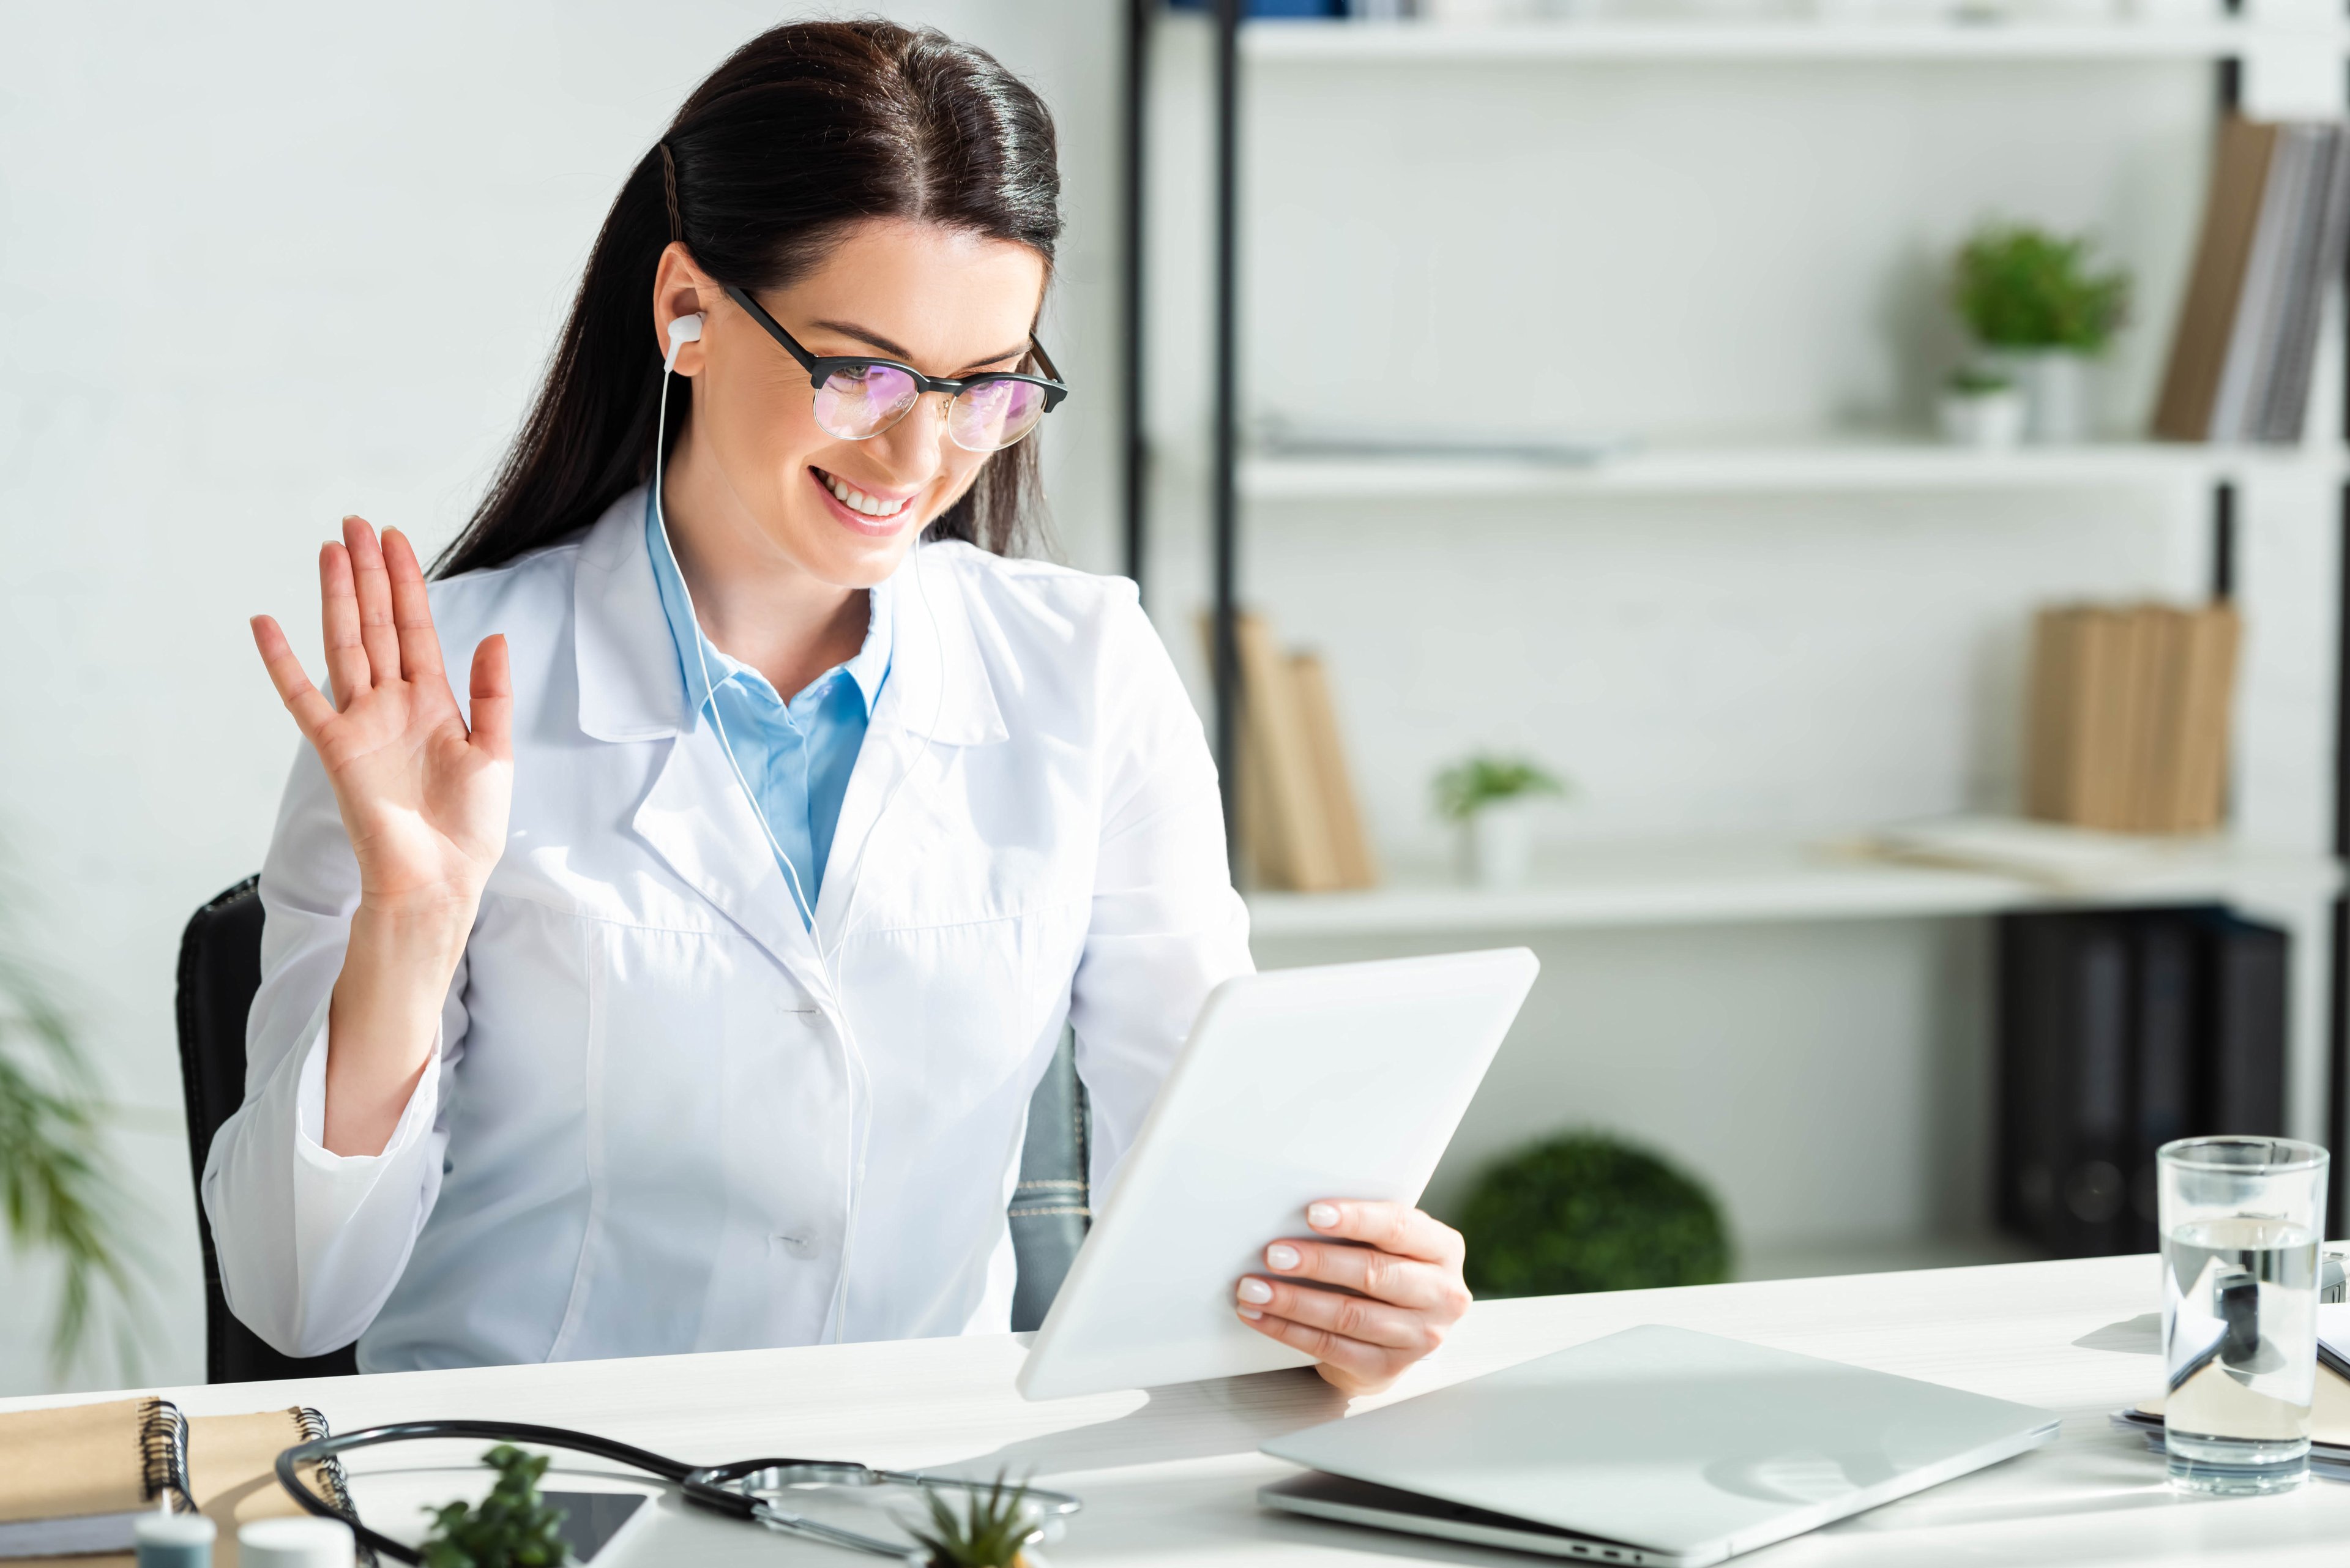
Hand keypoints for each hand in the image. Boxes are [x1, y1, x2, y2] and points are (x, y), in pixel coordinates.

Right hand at [250, 517, 512, 926]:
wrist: (440, 878)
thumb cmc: (469, 826)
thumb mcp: (495, 752)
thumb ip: (492, 692)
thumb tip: (494, 634)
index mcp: (434, 702)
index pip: (416, 627)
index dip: (406, 582)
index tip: (394, 538)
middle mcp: (393, 703)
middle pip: (376, 624)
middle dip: (368, 574)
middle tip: (355, 522)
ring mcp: (361, 722)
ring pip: (345, 644)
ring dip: (336, 597)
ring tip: (330, 548)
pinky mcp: (336, 748)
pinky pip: (302, 697)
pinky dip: (283, 661)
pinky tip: (265, 622)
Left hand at [1237, 1200, 1471, 1396]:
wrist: (1399, 1333)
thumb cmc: (1387, 1269)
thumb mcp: (1391, 1243)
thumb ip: (1363, 1227)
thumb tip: (1293, 1211)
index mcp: (1442, 1250)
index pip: (1399, 1228)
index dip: (1355, 1219)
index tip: (1311, 1213)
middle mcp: (1441, 1295)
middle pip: (1374, 1274)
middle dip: (1318, 1262)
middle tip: (1273, 1254)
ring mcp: (1419, 1337)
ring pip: (1348, 1316)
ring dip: (1293, 1301)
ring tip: (1254, 1288)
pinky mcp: (1387, 1369)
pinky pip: (1331, 1347)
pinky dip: (1288, 1331)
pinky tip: (1260, 1316)